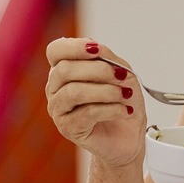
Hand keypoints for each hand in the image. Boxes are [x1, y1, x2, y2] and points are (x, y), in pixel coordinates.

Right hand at [46, 37, 146, 167]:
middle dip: (98, 70)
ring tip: (126, 95)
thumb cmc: (122, 101)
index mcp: (64, 70)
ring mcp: (58, 109)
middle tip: (122, 76)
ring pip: (74, 92)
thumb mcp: (120, 71)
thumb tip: (95, 48)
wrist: (128, 135)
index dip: (74, 47)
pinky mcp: (67, 128)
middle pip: (65, 70)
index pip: (55, 50)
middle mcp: (55, 88)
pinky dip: (111, 109)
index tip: (98, 50)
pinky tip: (124, 111)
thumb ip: (106, 57)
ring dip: (106, 91)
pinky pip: (86, 113)